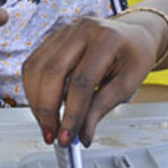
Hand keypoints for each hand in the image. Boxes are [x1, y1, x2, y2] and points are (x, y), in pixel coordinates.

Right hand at [22, 14, 161, 145]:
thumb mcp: (128, 85)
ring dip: (36, 102)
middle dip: (47, 110)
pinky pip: (33, 64)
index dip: (72, 113)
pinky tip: (42, 105)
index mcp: (106, 39)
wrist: (134, 35)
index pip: (82, 82)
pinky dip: (33, 89)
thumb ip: (102, 107)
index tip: (68, 137)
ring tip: (47, 124)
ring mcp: (64, 31)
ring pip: (36, 68)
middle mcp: (82, 30)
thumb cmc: (134, 56)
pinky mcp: (52, 38)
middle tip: (52, 135)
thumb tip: (82, 134)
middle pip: (53, 72)